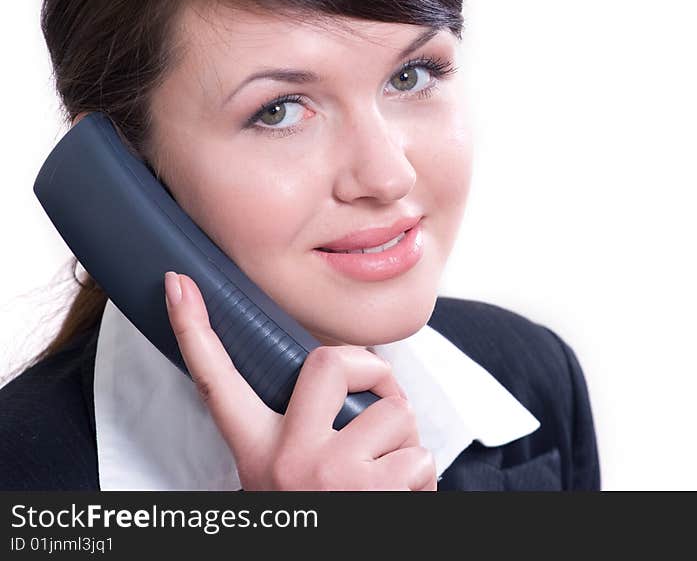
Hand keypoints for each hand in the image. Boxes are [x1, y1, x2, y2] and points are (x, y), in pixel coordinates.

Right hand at [163, 271, 436, 490]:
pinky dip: (422, 477)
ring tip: (385, 474)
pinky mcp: (374, 495)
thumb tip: (351, 370)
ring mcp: (331, 477)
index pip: (217, 382)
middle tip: (381, 403)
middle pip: (334, 363)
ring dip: (406, 442)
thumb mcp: (288, 475)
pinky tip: (397, 500)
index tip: (176, 283)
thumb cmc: (317, 512)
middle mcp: (287, 460)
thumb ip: (307, 427)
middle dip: (375, 374)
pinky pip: (422, 456)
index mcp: (257, 450)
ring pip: (397, 413)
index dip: (194, 330)